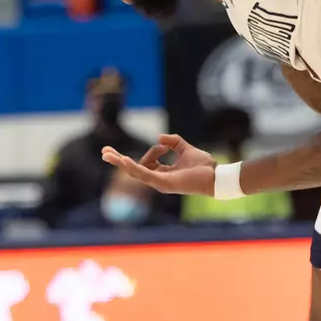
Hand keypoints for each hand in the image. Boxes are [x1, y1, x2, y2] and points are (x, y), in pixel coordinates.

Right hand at [101, 134, 216, 195]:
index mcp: (164, 174)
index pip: (147, 162)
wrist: (217, 176)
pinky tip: (122, 160)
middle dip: (118, 160)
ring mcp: (160, 183)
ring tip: (107, 154)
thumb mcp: (186, 148)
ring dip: (120, 162)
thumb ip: (173, 141)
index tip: (165, 145)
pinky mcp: (163, 183)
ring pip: (135, 172)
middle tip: (104, 152)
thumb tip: (159, 138)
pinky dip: (133, 166)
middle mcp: (160, 180)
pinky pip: (144, 173)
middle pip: (134, 170)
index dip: (152, 151)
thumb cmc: (205, 166)